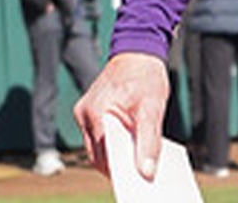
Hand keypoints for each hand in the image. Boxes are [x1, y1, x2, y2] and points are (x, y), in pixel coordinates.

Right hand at [73, 52, 168, 180]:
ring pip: (98, 148)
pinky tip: (132, 151)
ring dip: (116, 157)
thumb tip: (147, 173)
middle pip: (99, 155)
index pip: (104, 156)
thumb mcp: (153, 111)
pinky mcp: (90, 113)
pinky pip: (100, 137)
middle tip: (142, 180)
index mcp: (97, 114)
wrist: (138, 51)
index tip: (137, 187)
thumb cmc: (145, 77)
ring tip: (139, 167)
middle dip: (119, 168)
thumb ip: (149, 143)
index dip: (120, 174)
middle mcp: (85, 114)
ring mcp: (85, 113)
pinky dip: (114, 146)